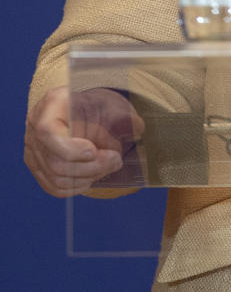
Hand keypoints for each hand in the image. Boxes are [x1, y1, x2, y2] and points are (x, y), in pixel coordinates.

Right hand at [24, 86, 144, 197]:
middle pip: (56, 162)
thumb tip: (137, 128)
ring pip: (56, 178)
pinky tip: (93, 175)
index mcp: (51, 104)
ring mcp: (33, 149)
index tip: (94, 151)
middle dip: (91, 167)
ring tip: (108, 165)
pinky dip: (77, 186)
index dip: (71, 149)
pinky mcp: (38, 167)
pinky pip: (55, 187)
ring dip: (88, 177)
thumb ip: (122, 117)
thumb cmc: (95, 105)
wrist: (82, 111)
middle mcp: (35, 128)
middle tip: (115, 160)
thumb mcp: (109, 103)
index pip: (48, 133)